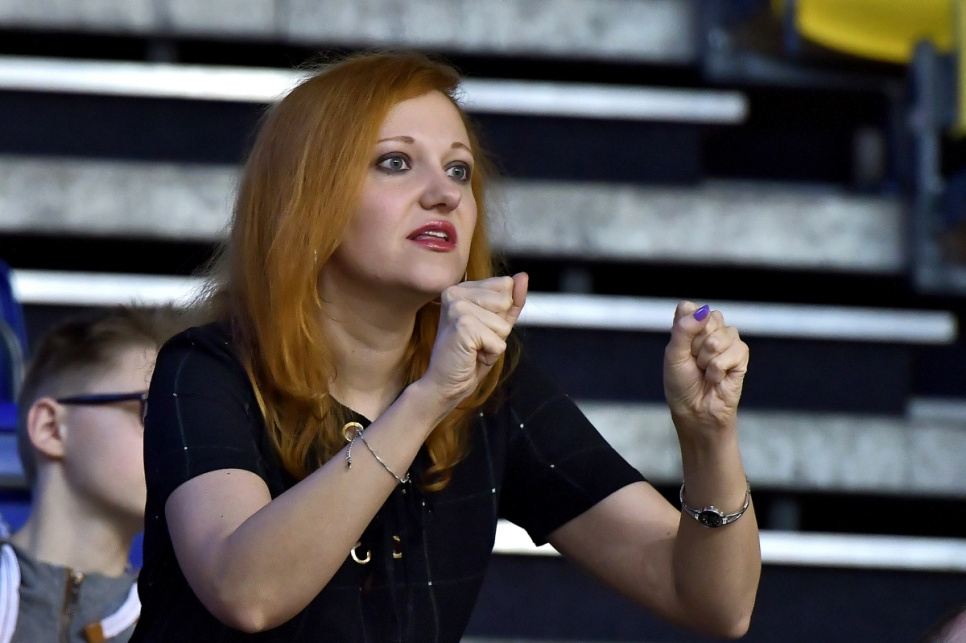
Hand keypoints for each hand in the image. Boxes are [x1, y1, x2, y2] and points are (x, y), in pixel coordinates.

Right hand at [422, 272, 527, 406]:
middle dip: (499, 328)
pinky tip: (472, 355)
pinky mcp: (462, 325)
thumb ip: (511, 300)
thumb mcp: (496, 324)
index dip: (501, 312)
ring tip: (474, 348)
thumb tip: (522, 276)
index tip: (480, 327)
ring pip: (503, 323)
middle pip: (506, 301)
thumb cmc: (469, 355)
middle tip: (477, 340)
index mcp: (462, 288)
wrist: (446, 383)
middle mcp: (455, 292)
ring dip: (494, 342)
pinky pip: (499, 341)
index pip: (505, 285)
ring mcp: (457, 307)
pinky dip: (491, 354)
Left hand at [663, 301, 747, 432]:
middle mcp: (710, 329)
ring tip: (705, 371)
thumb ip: (683, 330)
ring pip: (720, 336)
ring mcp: (727, 340)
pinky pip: (732, 352)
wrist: (695, 410)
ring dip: (707, 359)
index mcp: (690, 326)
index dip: (683, 328)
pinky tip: (717, 378)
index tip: (681, 348)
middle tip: (694, 362)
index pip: (688, 308)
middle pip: (707, 318)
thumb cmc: (681, 384)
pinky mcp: (741, 354)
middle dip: (696, 346)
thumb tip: (703, 311)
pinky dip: (719, 369)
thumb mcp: (673, 355)